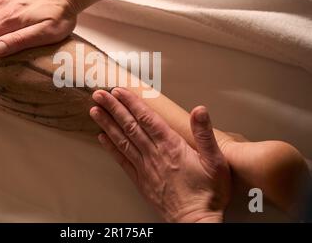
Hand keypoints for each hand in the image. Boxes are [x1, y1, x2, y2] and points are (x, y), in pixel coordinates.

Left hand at [90, 88, 230, 222]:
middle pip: (130, 126)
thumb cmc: (208, 193)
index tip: (119, 91)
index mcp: (171, 147)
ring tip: (95, 111)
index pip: (147, 118)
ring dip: (107, 124)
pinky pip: (122, 161)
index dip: (132, 103)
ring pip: (122, 140)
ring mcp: (145, 168)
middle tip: (99, 95)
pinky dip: (110, 148)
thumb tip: (199, 109)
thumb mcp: (216, 161)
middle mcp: (154, 155)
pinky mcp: (141, 181)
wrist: (195, 222)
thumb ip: (205, 134)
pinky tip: (102, 138)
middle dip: (113, 108)